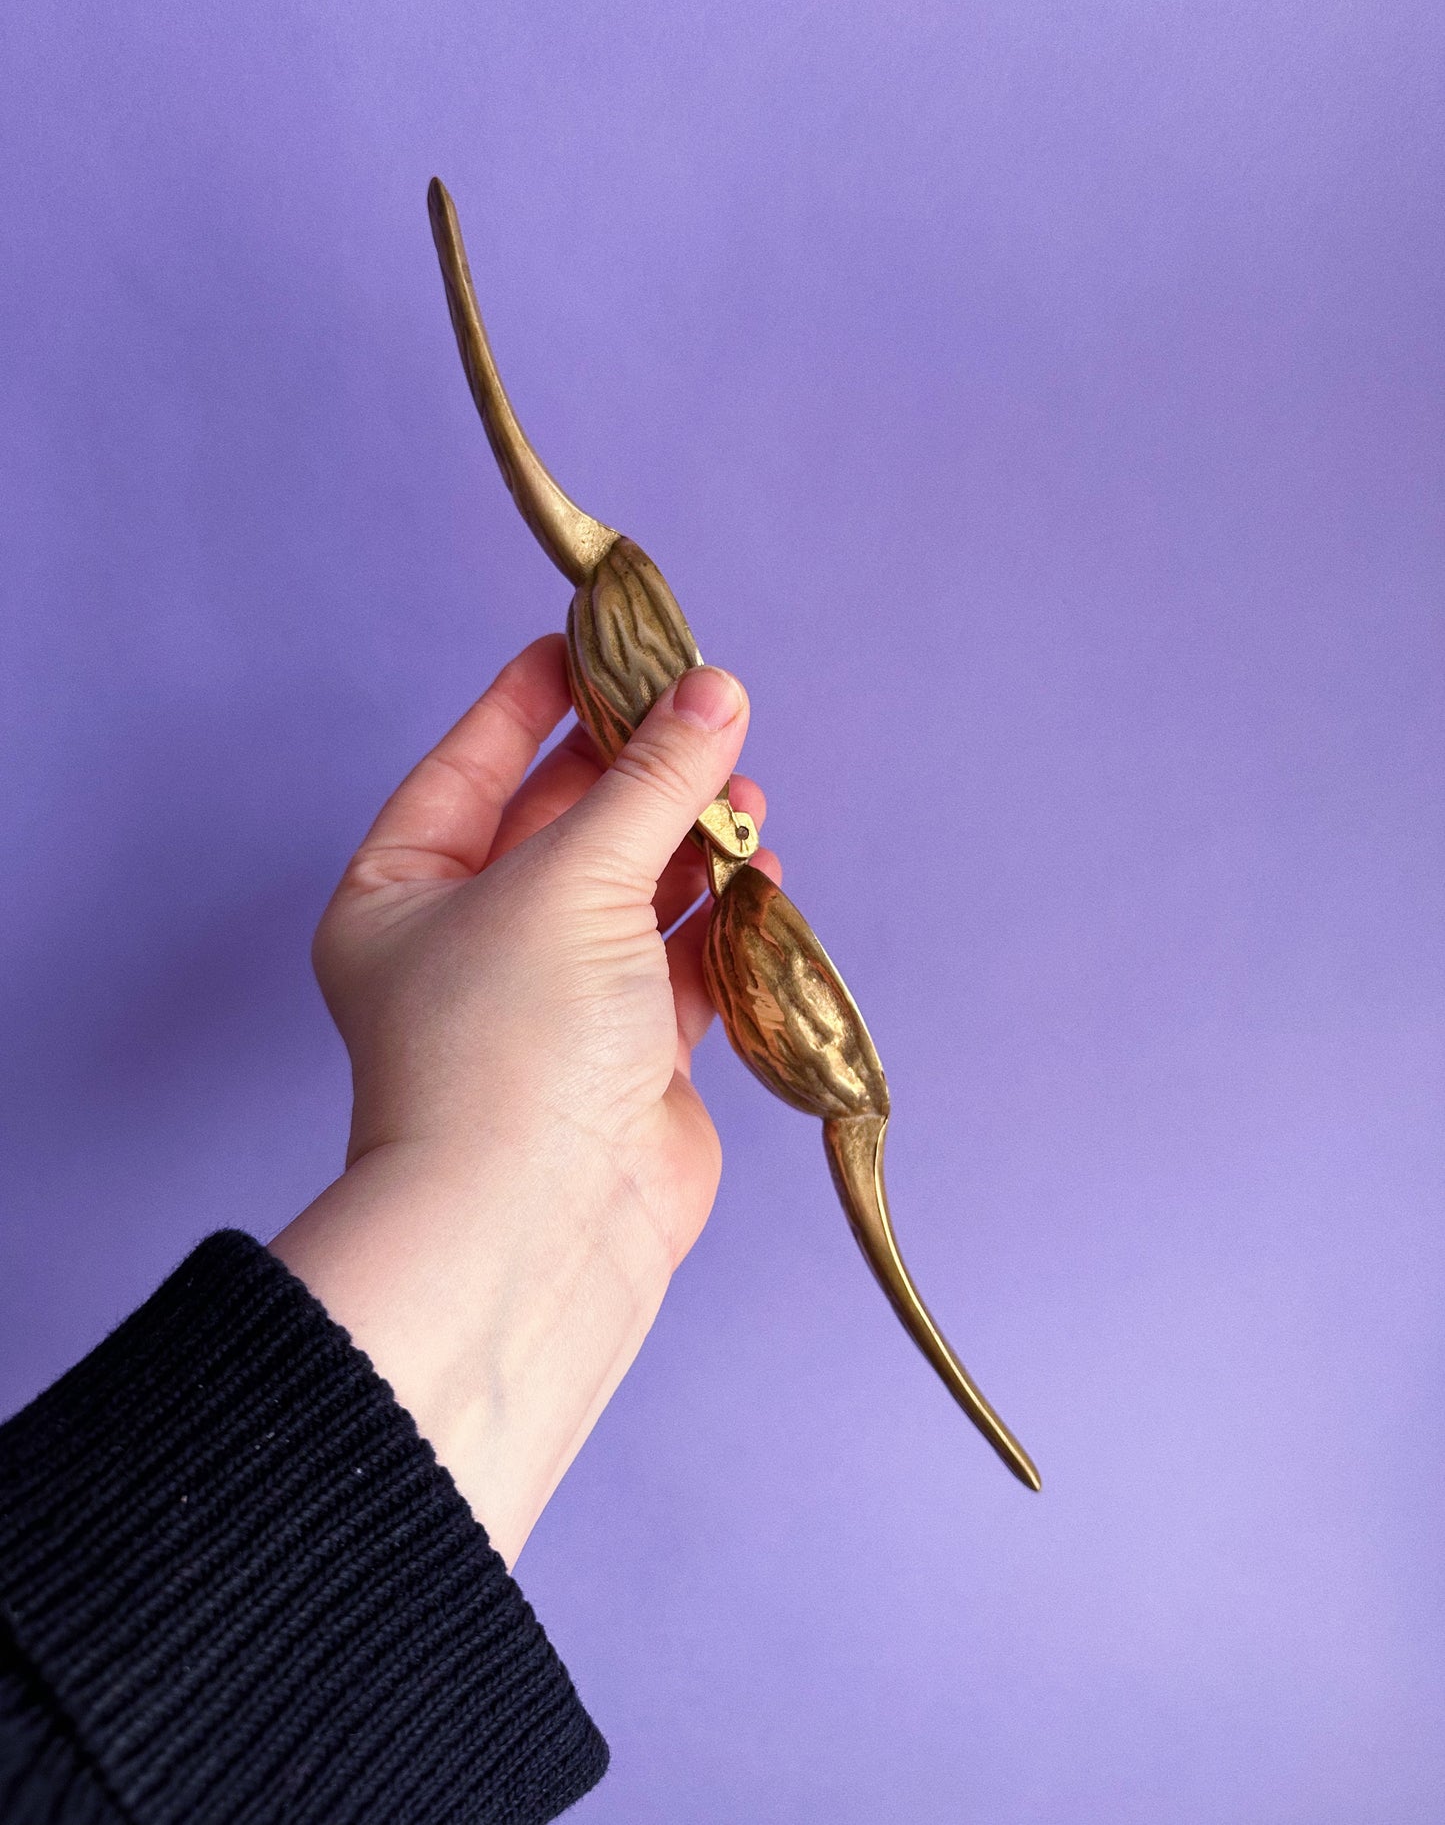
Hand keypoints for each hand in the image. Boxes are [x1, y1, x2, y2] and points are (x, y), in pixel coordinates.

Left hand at [270, 634, 777, 1564]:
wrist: (538, 1229)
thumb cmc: (511, 1044)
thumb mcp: (574, 878)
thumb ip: (652, 781)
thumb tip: (717, 692)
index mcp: (401, 894)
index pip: (469, 767)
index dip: (531, 700)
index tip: (591, 640)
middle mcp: (470, 943)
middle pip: (564, 824)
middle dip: (639, 770)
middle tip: (708, 712)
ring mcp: (552, 1004)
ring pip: (633, 891)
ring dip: (692, 842)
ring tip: (749, 799)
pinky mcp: (629, 1057)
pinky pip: (683, 963)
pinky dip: (723, 920)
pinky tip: (761, 878)